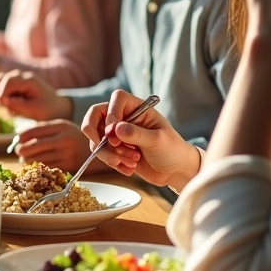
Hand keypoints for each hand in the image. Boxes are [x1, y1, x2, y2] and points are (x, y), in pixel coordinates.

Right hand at [0, 70, 63, 120]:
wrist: (56, 108)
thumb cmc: (48, 110)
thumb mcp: (35, 110)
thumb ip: (18, 105)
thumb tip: (2, 100)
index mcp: (29, 80)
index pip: (9, 82)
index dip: (1, 92)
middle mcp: (21, 77)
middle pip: (1, 79)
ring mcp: (17, 80)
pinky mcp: (14, 86)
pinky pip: (0, 86)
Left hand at [13, 120, 92, 170]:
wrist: (100, 149)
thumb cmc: (74, 137)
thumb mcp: (62, 127)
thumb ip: (42, 129)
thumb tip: (18, 137)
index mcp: (61, 126)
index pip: (33, 131)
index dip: (21, 137)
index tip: (16, 141)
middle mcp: (64, 139)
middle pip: (34, 146)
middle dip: (22, 150)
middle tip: (18, 151)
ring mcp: (67, 154)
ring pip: (39, 159)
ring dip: (28, 161)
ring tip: (24, 159)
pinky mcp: (69, 166)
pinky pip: (48, 168)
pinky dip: (38, 168)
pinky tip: (35, 165)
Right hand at [81, 89, 199, 189]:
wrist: (175, 171)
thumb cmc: (172, 150)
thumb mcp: (157, 140)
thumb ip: (136, 133)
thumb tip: (114, 129)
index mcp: (137, 108)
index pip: (117, 99)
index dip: (111, 113)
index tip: (114, 132)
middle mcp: (124, 118)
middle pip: (96, 115)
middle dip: (97, 133)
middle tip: (105, 146)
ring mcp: (117, 134)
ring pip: (97, 138)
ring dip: (110, 154)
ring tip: (132, 161)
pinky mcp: (115, 150)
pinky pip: (102, 154)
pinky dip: (113, 163)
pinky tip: (129, 169)